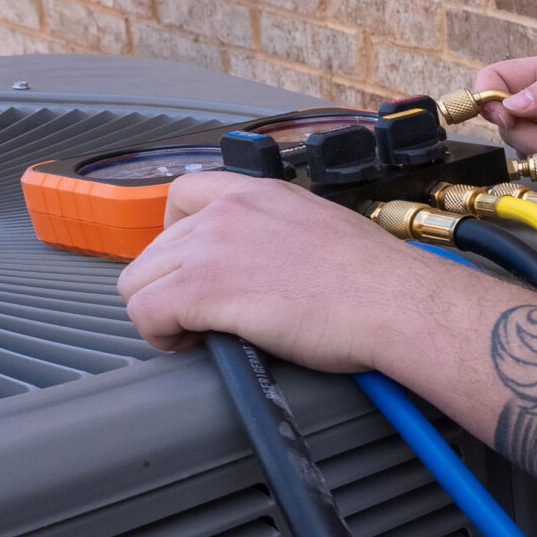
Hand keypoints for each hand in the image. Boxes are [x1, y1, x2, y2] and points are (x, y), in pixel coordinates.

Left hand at [118, 173, 460, 371]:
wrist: (397, 303)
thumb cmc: (380, 282)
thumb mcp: (327, 230)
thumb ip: (284, 235)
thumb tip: (268, 266)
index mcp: (262, 194)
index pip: (184, 193)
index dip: (175, 234)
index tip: (193, 263)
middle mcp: (230, 212)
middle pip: (154, 246)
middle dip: (169, 283)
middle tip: (202, 314)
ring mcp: (213, 248)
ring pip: (139, 280)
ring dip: (161, 311)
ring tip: (197, 333)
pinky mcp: (203, 289)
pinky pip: (145, 313)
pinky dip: (159, 335)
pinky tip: (191, 344)